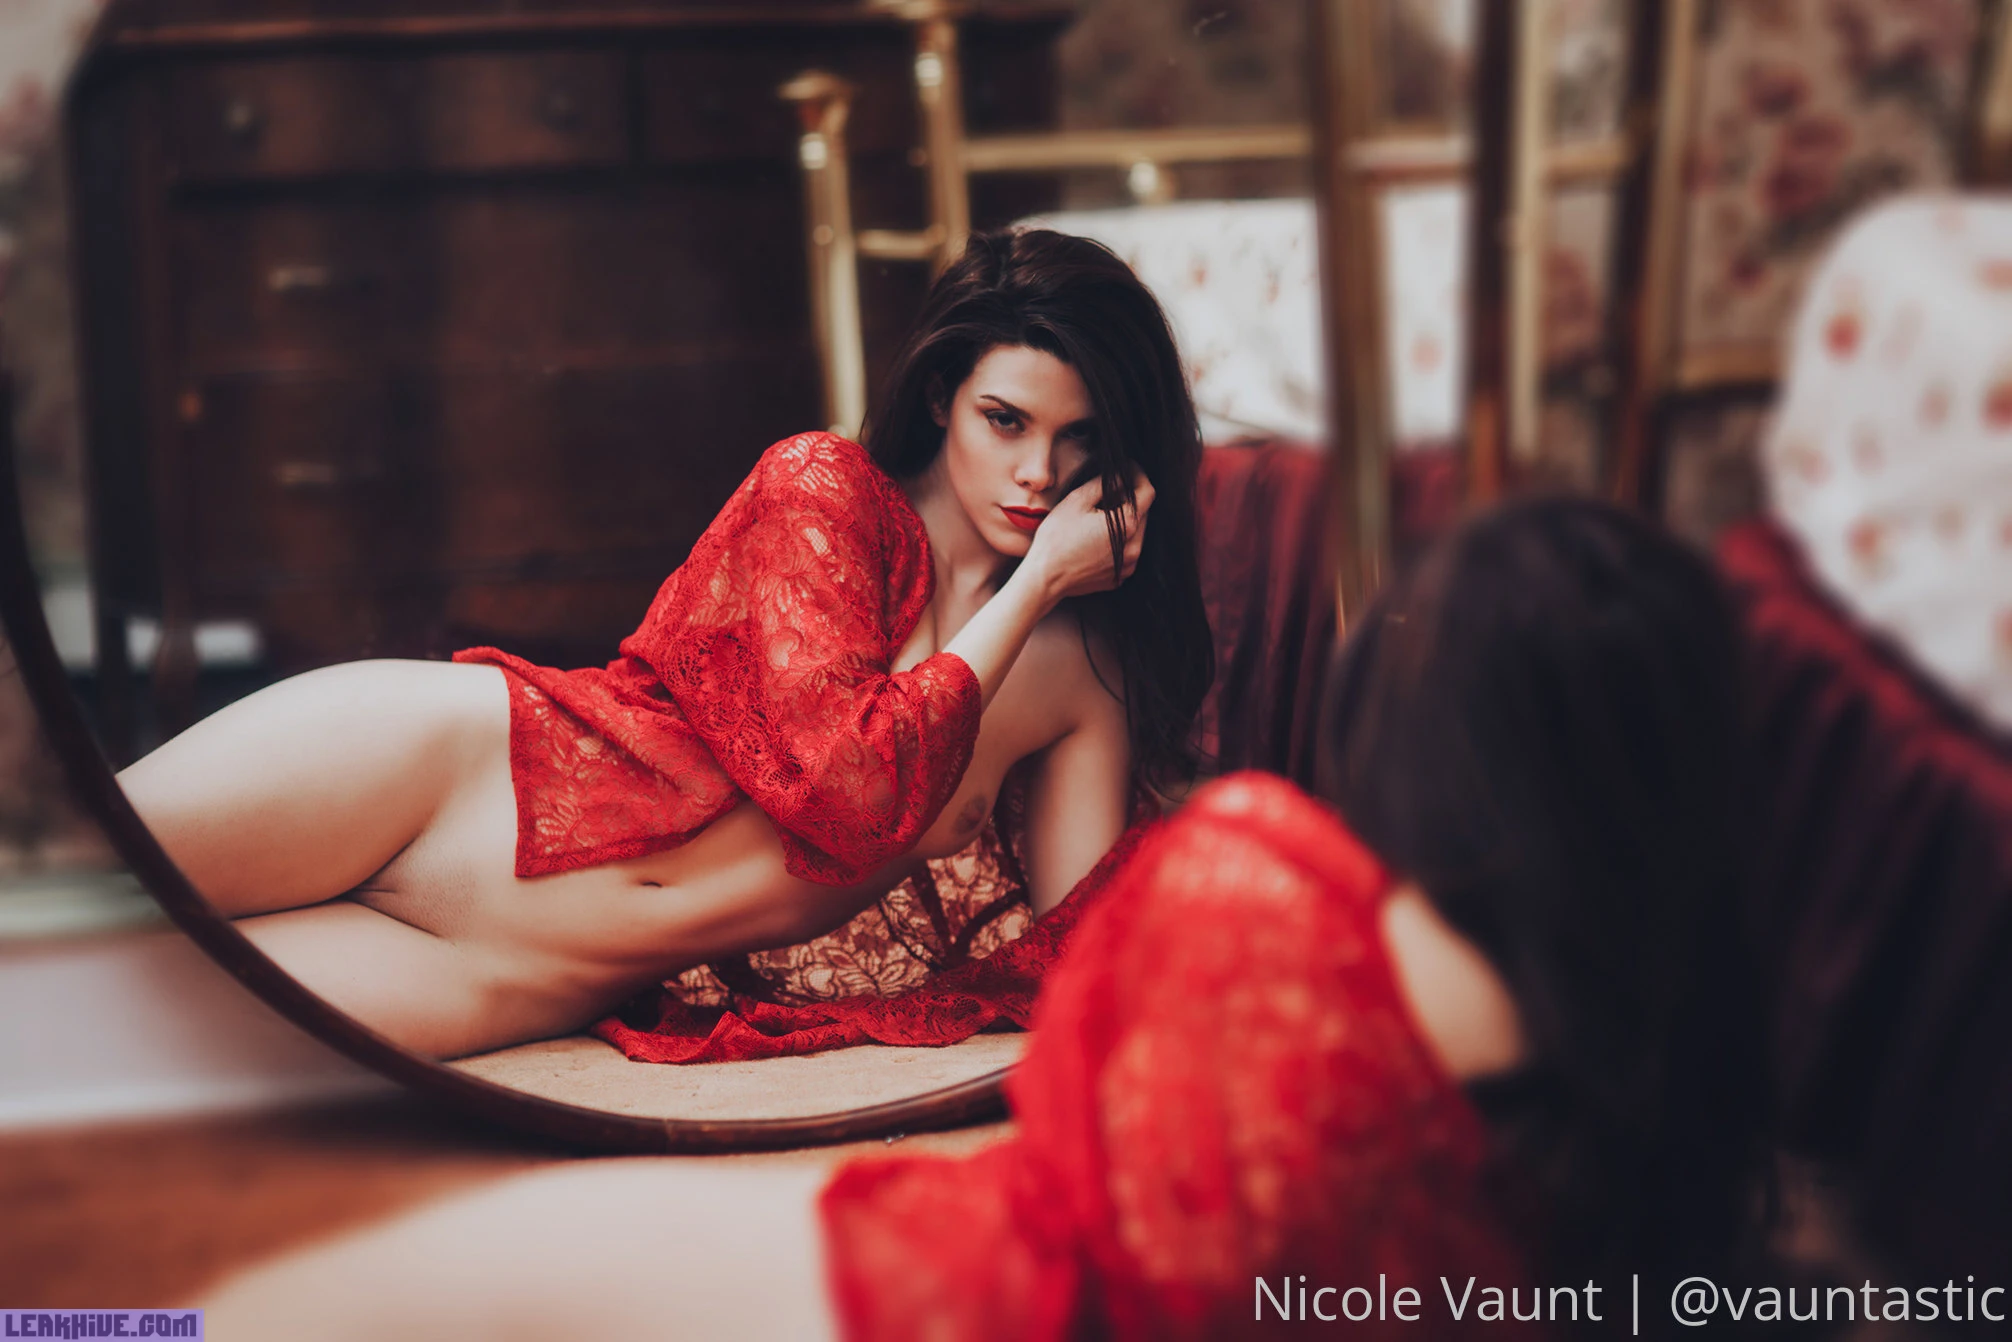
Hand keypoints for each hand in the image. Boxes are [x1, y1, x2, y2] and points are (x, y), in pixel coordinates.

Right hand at [1024, 467, 1153, 604]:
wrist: (1045, 578)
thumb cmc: (1057, 539)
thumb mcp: (1078, 500)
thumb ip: (1104, 484)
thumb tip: (1120, 475)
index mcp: (1127, 525)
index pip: (1147, 492)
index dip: (1138, 475)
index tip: (1128, 469)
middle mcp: (1134, 547)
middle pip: (1144, 512)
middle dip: (1132, 497)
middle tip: (1111, 489)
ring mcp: (1127, 565)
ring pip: (1137, 533)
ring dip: (1125, 519)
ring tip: (1102, 514)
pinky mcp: (1118, 577)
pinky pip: (1126, 552)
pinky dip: (1119, 540)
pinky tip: (1097, 537)